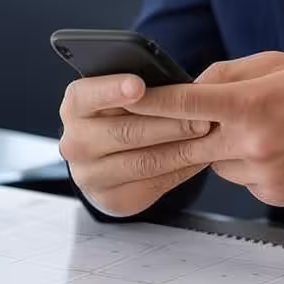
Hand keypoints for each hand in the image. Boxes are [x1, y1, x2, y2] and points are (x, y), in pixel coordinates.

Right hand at [58, 74, 212, 215]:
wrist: (109, 156)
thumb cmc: (125, 111)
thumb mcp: (124, 92)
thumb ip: (142, 86)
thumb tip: (179, 83)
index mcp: (76, 105)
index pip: (88, 95)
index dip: (114, 89)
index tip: (139, 85)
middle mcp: (75, 142)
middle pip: (125, 132)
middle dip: (169, 124)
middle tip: (202, 118)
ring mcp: (89, 175)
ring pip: (144, 162)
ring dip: (182, 149)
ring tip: (209, 135)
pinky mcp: (111, 199)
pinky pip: (153, 184)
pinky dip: (182, 169)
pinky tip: (201, 156)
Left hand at [129, 52, 283, 207]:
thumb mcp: (274, 63)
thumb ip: (226, 74)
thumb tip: (191, 87)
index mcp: (251, 103)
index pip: (186, 103)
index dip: (151, 102)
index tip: (125, 100)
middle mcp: (253, 141)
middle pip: (193, 139)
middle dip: (185, 129)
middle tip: (192, 118)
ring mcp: (263, 172)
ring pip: (215, 162)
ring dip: (221, 147)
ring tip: (258, 130)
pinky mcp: (272, 193)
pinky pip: (239, 179)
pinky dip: (244, 165)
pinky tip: (273, 150)